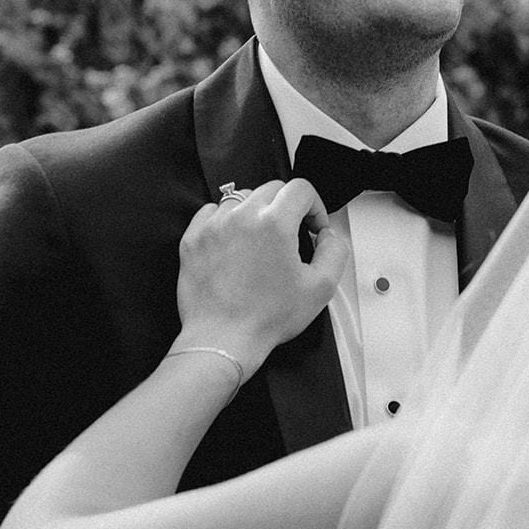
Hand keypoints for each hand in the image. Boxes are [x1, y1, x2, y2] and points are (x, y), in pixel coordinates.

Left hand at [172, 179, 349, 376]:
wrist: (223, 339)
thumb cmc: (265, 318)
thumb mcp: (320, 288)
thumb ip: (334, 251)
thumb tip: (327, 235)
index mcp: (275, 224)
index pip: (301, 189)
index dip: (314, 205)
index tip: (312, 225)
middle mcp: (242, 217)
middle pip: (271, 189)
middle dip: (287, 207)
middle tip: (290, 235)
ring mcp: (214, 226)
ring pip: (241, 198)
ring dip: (256, 212)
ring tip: (260, 241)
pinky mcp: (194, 239)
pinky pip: (211, 212)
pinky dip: (225, 220)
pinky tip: (234, 243)